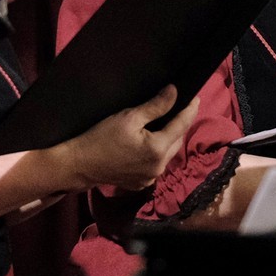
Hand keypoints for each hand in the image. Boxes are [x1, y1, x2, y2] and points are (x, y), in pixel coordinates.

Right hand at [60, 85, 199, 189]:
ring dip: (168, 139)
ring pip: (167, 154)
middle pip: (176, 141)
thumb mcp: (128, 117)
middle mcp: (159, 167)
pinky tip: (148, 144)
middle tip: (179, 109)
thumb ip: (155, 106)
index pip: (182, 125)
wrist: (80, 164)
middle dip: (179, 125)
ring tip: (165, 124)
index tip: (196, 98)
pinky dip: (156, 153)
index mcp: (158, 149)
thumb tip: (175, 92)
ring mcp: (151, 178)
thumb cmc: (101, 137)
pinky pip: (156, 164)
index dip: (189, 110)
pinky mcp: (141, 183)